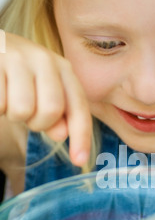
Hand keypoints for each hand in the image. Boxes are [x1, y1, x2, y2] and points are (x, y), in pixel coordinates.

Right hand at [0, 32, 91, 165]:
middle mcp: (44, 59)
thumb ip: (57, 114)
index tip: (79, 161)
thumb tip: (61, 134)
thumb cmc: (16, 76)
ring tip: (9, 100)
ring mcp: (18, 58)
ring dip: (13, 115)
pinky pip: (0, 104)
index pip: (78, 106)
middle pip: (51, 110)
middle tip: (26, 115)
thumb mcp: (41, 92)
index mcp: (63, 68)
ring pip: (22, 110)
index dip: (81, 136)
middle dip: (37, 123)